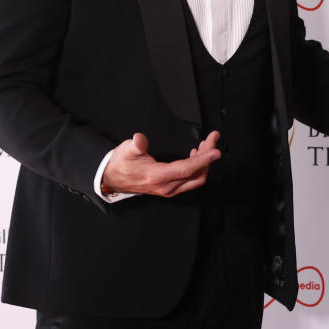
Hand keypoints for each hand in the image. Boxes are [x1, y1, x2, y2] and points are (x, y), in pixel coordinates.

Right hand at [101, 130, 221, 197]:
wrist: (112, 178)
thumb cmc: (121, 163)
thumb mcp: (126, 150)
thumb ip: (136, 145)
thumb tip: (140, 139)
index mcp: (157, 176)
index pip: (186, 169)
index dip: (203, 160)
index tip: (215, 150)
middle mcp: (166, 186)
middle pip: (196, 174)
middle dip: (208, 157)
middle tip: (212, 139)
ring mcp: (169, 189)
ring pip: (195, 178)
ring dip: (204, 162)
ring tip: (206, 145)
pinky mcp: (170, 188)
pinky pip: (190, 180)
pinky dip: (197, 168)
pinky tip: (195, 155)